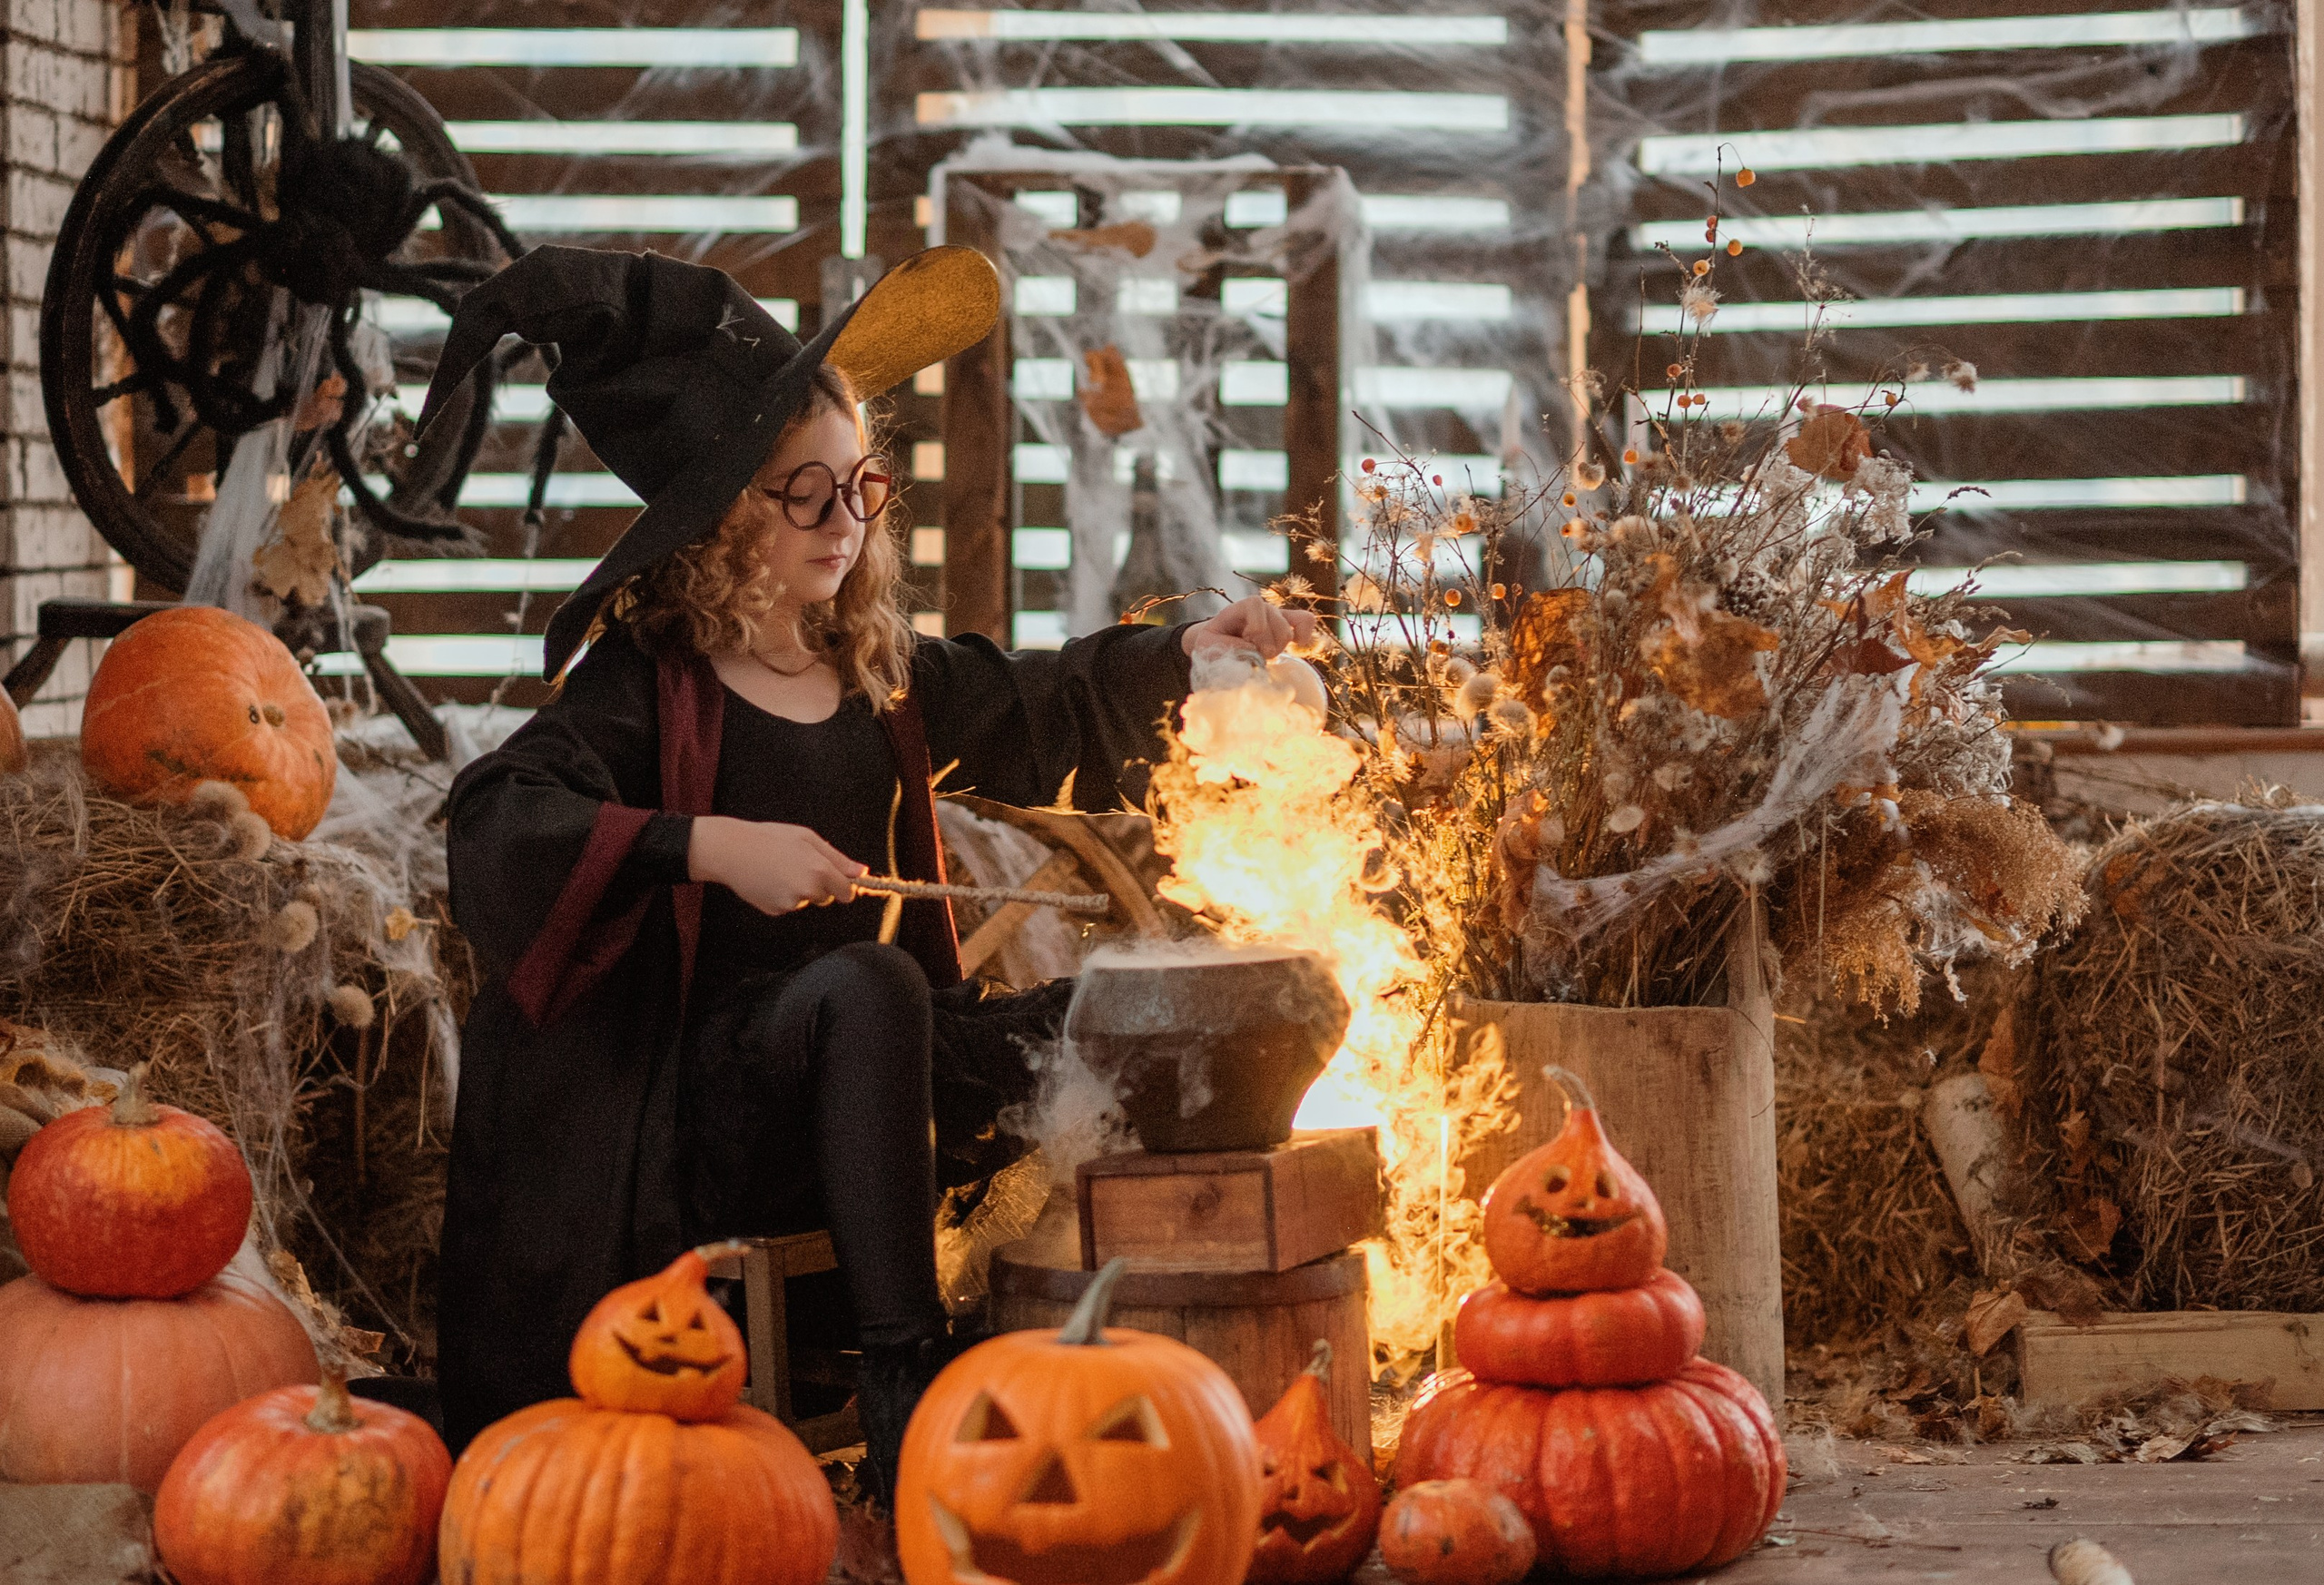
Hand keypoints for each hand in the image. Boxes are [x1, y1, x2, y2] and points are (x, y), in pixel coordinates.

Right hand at [686, 816, 865, 914]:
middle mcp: (808, 889)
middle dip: (818, 886)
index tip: (837, 881)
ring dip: (798, 890)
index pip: (847, 892)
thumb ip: (838, 858)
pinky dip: (781, 896)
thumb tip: (861, 871)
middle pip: (826, 898)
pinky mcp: (775, 910)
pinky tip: (768, 880)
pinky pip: (787, 906)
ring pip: (805, 901)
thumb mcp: (807, 838)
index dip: (843, 887)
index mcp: (819, 870)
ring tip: (778, 869)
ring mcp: (791, 903)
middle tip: (796, 865)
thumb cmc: (769, 838)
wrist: (731, 851)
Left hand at [1182, 595, 1317, 660]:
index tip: (1247, 641)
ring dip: (1275, 650)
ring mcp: (1277, 616)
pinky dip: (1305, 635)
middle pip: (1277, 626)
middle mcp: (1264, 608)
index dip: (1256, 627)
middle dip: (1265, 646)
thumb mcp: (1212, 646)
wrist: (1217, 644)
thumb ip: (1230, 649)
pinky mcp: (1288, 626)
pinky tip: (1296, 646)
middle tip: (1252, 652)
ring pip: (1288, 634)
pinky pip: (1307, 621)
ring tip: (1261, 653)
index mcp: (1243, 606)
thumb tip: (1256, 655)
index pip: (1258, 606)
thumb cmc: (1213, 644)